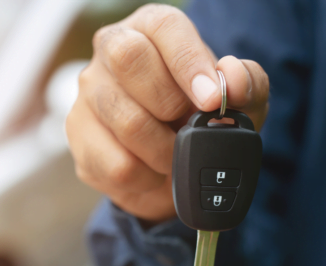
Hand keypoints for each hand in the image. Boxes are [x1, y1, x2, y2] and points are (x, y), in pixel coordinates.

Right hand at [66, 4, 269, 222]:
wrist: (167, 168)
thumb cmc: (199, 119)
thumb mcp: (238, 102)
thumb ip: (247, 83)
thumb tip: (233, 79)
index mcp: (150, 28)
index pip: (163, 26)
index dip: (189, 62)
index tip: (212, 99)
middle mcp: (110, 51)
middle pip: (128, 59)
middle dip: (169, 103)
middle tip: (187, 127)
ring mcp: (87, 93)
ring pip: (125, 120)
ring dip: (164, 151)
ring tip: (174, 155)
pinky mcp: (77, 134)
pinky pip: (117, 164)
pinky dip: (146, 178)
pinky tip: (151, 171)